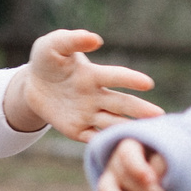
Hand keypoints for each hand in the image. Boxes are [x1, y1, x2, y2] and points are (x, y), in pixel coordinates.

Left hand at [4, 29, 161, 140]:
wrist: (32, 84)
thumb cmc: (47, 60)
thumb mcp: (53, 45)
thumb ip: (72, 40)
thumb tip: (96, 39)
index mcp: (93, 74)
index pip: (115, 76)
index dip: (130, 79)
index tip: (148, 83)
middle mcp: (96, 96)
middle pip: (121, 104)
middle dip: (139, 109)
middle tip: (159, 115)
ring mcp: (88, 114)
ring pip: (112, 122)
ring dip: (127, 128)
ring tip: (145, 135)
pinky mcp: (77, 130)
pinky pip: (93, 138)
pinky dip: (105, 143)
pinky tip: (119, 150)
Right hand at [95, 138, 167, 190]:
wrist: (167, 170)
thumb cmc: (169, 158)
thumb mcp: (171, 155)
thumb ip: (163, 162)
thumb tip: (154, 175)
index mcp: (132, 145)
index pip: (128, 154)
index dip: (137, 167)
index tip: (151, 180)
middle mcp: (117, 161)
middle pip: (121, 173)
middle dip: (140, 188)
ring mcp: (112, 180)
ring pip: (106, 190)